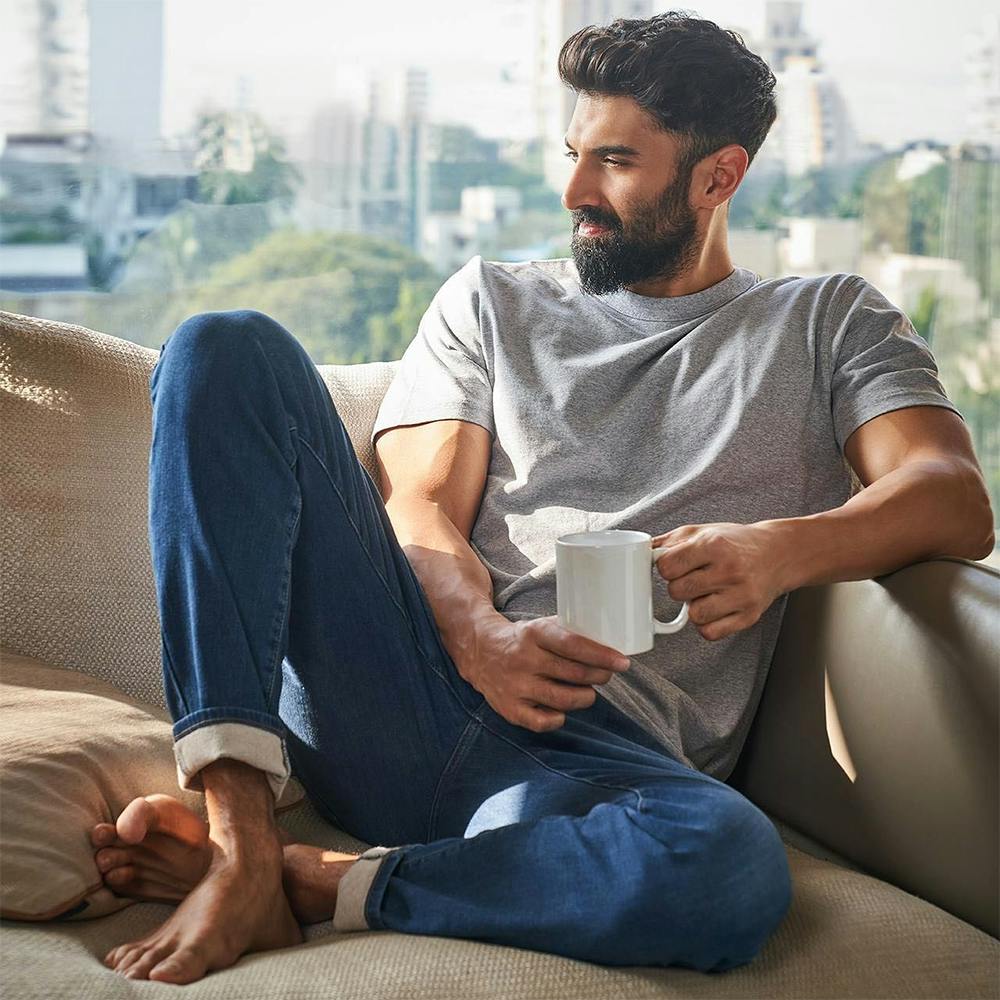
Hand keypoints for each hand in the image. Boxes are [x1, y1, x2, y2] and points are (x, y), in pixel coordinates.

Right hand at [459, 615, 631, 732]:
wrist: (479, 651)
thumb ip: (568, 633)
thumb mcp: (539, 626)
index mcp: (533, 634)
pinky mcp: (510, 708)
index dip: (601, 655)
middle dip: (599, 676)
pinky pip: (543, 722)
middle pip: (574, 673)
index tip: (622, 662)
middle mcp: (524, 660)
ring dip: (585, 697)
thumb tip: (608, 645)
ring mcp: (516, 686)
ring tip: (588, 692)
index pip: (573, 645)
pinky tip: (562, 708)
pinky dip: (559, 717)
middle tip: (607, 675)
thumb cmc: (521, 640)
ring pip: (564, 699)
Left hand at [652, 522, 791, 641]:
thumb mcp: (702, 531)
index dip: (666, 568)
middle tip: (692, 580)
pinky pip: (710, 633)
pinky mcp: (749, 616)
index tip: (674, 566)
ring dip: (694, 607)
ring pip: (694, 616)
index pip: (667, 567)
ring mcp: (741, 595)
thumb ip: (669, 542)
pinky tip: (714, 608)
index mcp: (714, 545)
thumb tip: (640, 553)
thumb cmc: (734, 542)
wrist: (778, 553)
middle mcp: (729, 570)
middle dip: (679, 587)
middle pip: (678, 592)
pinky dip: (707, 624)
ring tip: (705, 594)